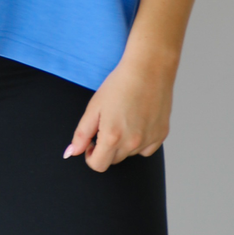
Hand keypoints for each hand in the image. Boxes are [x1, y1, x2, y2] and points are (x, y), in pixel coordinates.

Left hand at [63, 47, 175, 172]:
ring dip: (123, 144)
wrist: (148, 68)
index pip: (98, 165)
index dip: (90, 156)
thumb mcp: (94, 107)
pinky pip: (146, 149)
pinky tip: (138, 122)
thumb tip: (71, 153)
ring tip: (124, 118)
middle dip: (106, 148)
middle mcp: (132, 142)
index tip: (91, 143)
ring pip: (130, 154)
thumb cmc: (120, 84)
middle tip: (107, 126)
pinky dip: (140, 141)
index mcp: (112, 137)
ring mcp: (149, 139)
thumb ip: (81, 134)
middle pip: (113, 160)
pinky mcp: (161, 134)